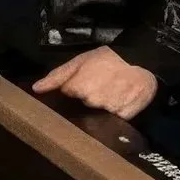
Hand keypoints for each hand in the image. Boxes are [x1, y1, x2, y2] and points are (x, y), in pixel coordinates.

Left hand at [34, 46, 160, 120]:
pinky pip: (115, 121)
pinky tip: (120, 101)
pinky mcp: (125, 117)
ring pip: (98, 114)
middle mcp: (92, 101)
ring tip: (110, 93)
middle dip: (87, 99)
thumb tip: (36, 89)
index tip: (81, 83)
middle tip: (99, 87)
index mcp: (77, 88)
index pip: (68, 96)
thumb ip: (57, 76)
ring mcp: (109, 110)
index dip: (73, 90)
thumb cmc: (108, 59)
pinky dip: (116, 113)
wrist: (143, 60)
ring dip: (102, 106)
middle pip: (83, 107)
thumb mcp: (79, 61)